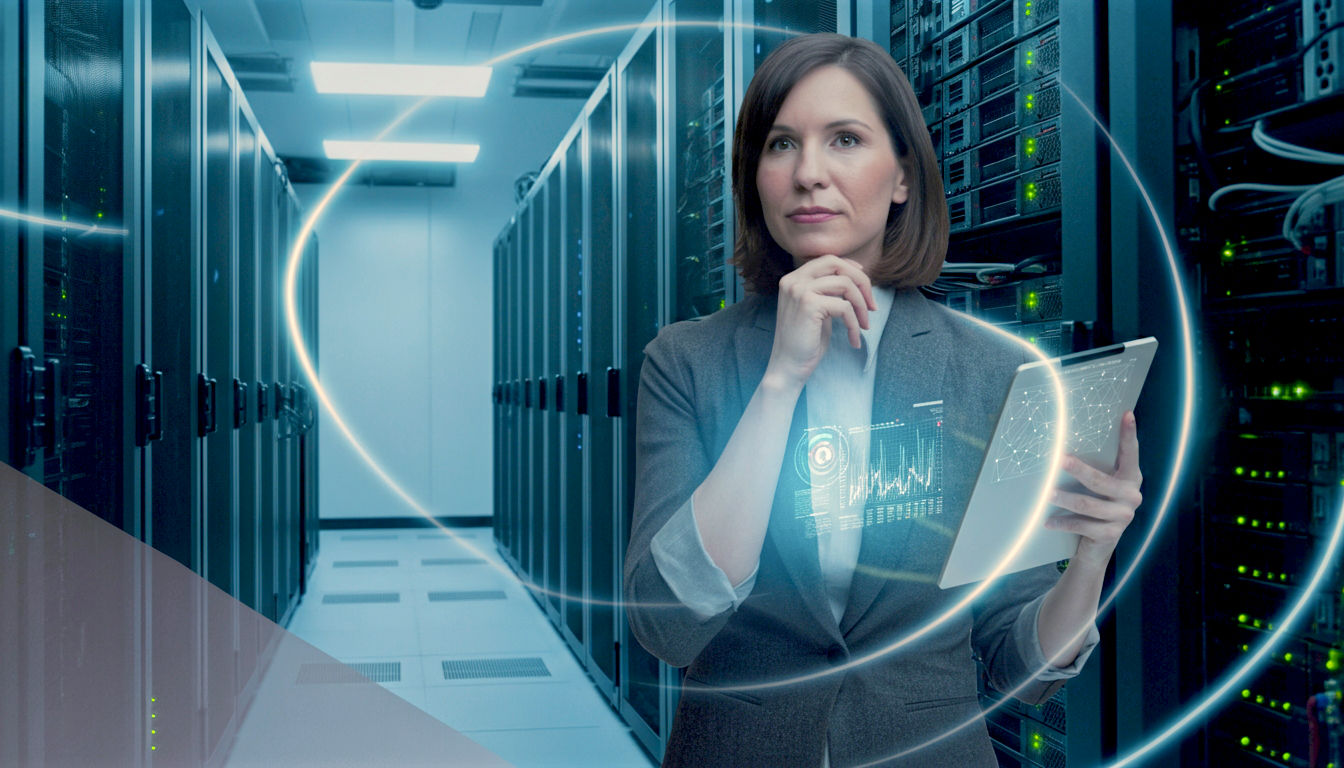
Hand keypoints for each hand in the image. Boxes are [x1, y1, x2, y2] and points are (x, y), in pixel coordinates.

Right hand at [764, 254, 876, 388]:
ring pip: (845, 284)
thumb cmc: (805, 342)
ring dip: (861, 306)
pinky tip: (854, 340)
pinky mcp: (808, 305)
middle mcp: (793, 280)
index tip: (865, 286)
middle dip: (861, 282)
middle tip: (872, 306)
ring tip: (864, 325)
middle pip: (837, 264)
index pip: (828, 260)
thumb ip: (828, 290)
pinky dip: (854, 324)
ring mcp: (799, 290)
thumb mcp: (817, 309)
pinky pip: (844, 307)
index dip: (851, 268)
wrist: (788, 367)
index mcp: (792, 279)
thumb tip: (856, 273)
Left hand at [1045, 410, 1142, 570]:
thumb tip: (1065, 446)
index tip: (1127, 414)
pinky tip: (1047, 521)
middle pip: (1100, 480)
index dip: (1129, 435)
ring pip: (1088, 504)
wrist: (1098, 545)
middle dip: (1078, 470)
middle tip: (1059, 460)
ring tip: (1046, 493)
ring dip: (1064, 498)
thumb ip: (1097, 469)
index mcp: (1131, 478)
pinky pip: (1082, 525)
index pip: (1131, 454)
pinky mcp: (1110, 535)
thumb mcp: (1101, 487)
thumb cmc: (1096, 506)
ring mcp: (1123, 517)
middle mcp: (1132, 496)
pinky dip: (1063, 522)